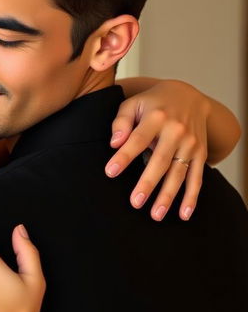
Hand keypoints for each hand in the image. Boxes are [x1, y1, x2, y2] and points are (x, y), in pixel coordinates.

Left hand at [106, 79, 208, 220]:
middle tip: (135, 202)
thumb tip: (114, 143)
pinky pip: (196, 178)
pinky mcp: (200, 154)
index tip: (110, 172)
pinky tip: (183, 214)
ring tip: (154, 215)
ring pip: (179, 173)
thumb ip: (121, 122)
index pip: (137, 139)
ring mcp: (191, 143)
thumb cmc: (151, 104)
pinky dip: (191, 197)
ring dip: (168, 196)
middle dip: (148, 183)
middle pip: (161, 160)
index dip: (124, 156)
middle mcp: (177, 131)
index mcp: (156, 117)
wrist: (188, 96)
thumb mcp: (133, 104)